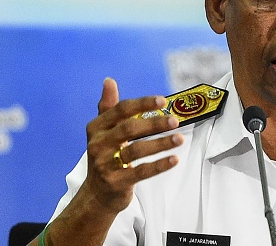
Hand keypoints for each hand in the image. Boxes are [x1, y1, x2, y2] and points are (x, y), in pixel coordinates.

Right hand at [83, 77, 184, 213]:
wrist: (96, 194)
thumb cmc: (105, 156)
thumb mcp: (103, 131)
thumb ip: (108, 106)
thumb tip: (109, 80)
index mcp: (97, 128)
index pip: (121, 110)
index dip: (142, 104)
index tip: (163, 101)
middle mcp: (98, 144)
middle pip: (129, 129)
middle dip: (154, 124)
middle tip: (176, 120)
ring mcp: (105, 165)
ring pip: (136, 150)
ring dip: (160, 144)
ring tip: (180, 139)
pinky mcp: (116, 182)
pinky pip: (141, 172)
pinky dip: (159, 165)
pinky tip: (174, 160)